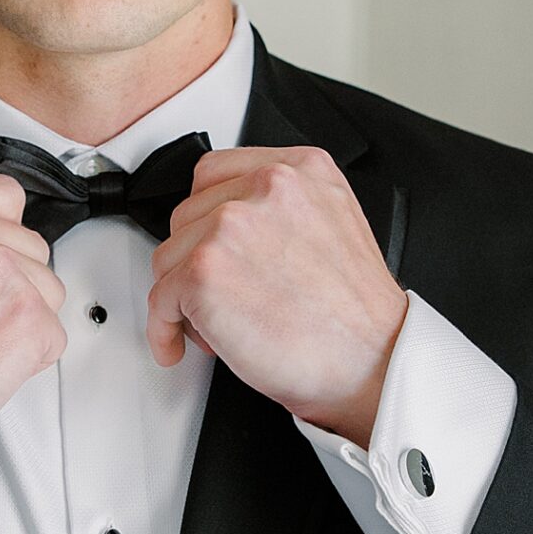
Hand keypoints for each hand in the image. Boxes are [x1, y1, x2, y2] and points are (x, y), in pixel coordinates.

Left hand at [146, 146, 409, 445]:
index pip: (215, 174)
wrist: (372, 363)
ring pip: (169, 256)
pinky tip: (180, 342)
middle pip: (187, 216)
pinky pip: (160, 297)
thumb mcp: (332, 225)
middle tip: (219, 297)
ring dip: (181, 296)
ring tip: (212, 325)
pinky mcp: (206, 271)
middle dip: (195, 261)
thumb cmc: (355, 316)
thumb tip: (230, 225)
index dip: (206, 219)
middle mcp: (267, 187)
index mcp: (302, 170)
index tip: (208, 245)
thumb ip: (282, 209)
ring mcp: (232, 225)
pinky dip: (163, 328)